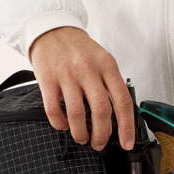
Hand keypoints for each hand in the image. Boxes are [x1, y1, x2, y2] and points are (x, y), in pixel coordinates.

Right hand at [29, 27, 134, 150]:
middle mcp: (88, 69)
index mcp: (107, 65)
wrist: (52, 29)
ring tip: (82, 138)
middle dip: (102, 134)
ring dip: (80, 133)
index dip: (126, 126)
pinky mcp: (47, 79)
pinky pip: (53, 110)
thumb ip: (110, 83)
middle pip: (101, 110)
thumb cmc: (78, 49)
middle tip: (100, 143)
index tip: (126, 143)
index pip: (122, 100)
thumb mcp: (102, 59)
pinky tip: (63, 126)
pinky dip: (60, 124)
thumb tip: (119, 117)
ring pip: (77, 113)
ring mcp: (67, 74)